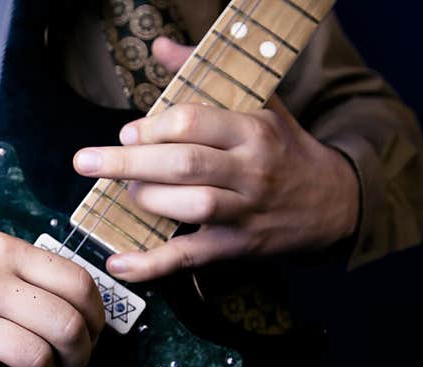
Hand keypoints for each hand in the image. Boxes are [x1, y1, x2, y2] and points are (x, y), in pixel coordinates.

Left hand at [73, 37, 359, 282]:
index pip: (193, 123)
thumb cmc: (285, 149)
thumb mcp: (260, 104)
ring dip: (147, 200)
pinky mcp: (238, 247)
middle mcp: (251, 170)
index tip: (129, 133)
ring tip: (126, 194)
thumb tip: (161, 46)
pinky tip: (118, 263)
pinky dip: (151, 265)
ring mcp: (245, 212)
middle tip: (88, 161)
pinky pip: (190, 257)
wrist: (334, 202)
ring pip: (190, 206)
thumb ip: (205, 75)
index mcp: (254, 129)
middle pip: (183, 164)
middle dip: (128, 163)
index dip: (152, 127)